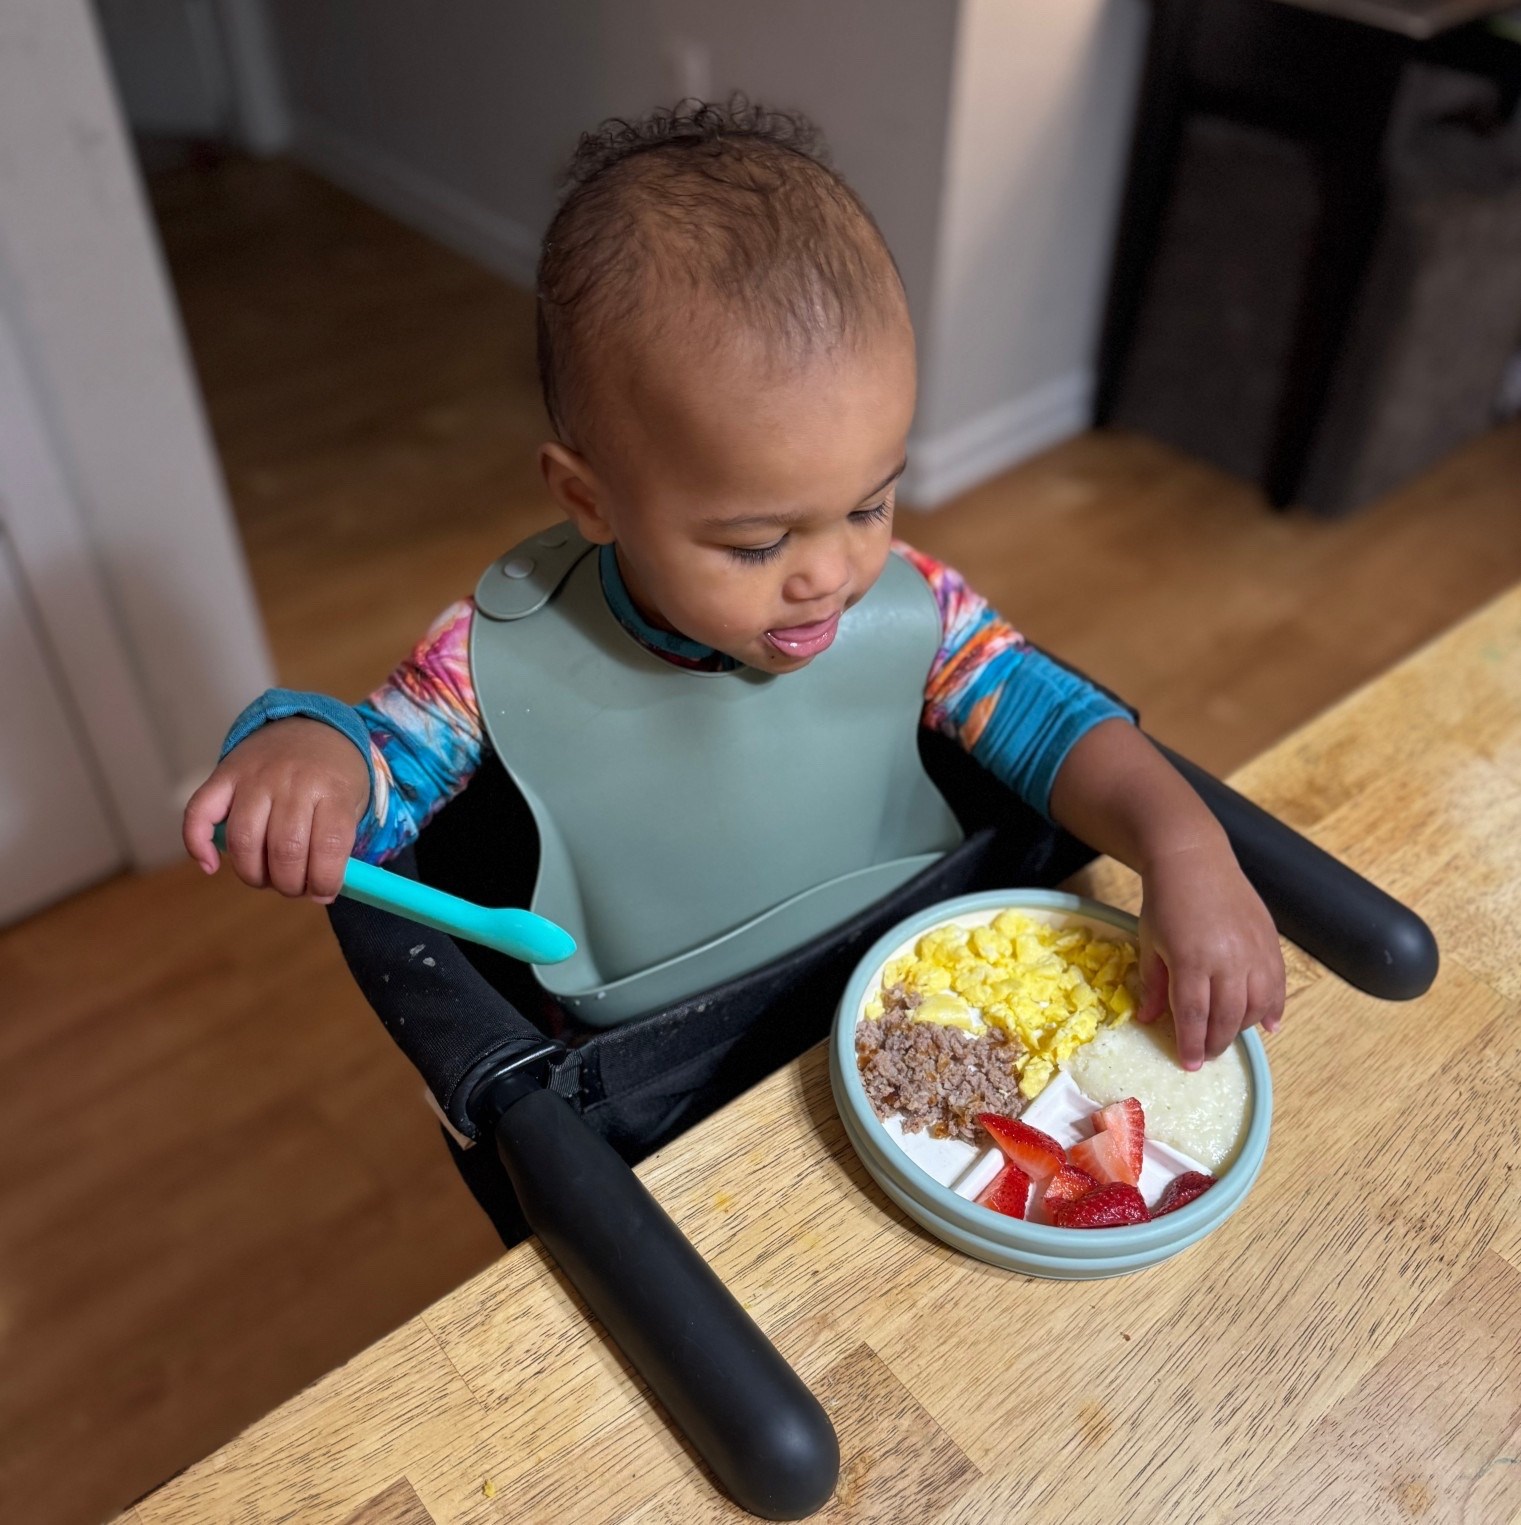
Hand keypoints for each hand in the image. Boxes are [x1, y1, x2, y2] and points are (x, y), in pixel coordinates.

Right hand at [182, 718, 369, 901]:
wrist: (312, 726)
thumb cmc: (334, 777)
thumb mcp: (353, 803)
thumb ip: (338, 844)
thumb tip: (318, 891)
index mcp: (332, 789)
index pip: (330, 845)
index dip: (326, 880)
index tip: (324, 892)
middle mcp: (292, 781)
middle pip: (285, 849)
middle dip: (290, 884)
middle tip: (295, 887)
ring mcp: (255, 777)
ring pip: (244, 839)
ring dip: (253, 874)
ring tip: (266, 879)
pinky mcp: (224, 774)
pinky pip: (198, 812)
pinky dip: (197, 844)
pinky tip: (211, 865)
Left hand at [1135, 840, 1285, 1069]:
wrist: (1195, 860)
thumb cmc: (1165, 901)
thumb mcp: (1149, 942)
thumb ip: (1154, 984)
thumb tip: (1150, 1020)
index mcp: (1191, 960)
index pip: (1194, 1015)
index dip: (1192, 1044)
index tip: (1189, 1064)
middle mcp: (1227, 959)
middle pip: (1227, 1017)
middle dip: (1216, 1042)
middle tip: (1207, 1056)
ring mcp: (1253, 951)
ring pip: (1257, 1005)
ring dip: (1242, 1028)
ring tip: (1228, 1036)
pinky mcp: (1270, 942)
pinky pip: (1277, 985)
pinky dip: (1274, 1008)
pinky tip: (1269, 1025)